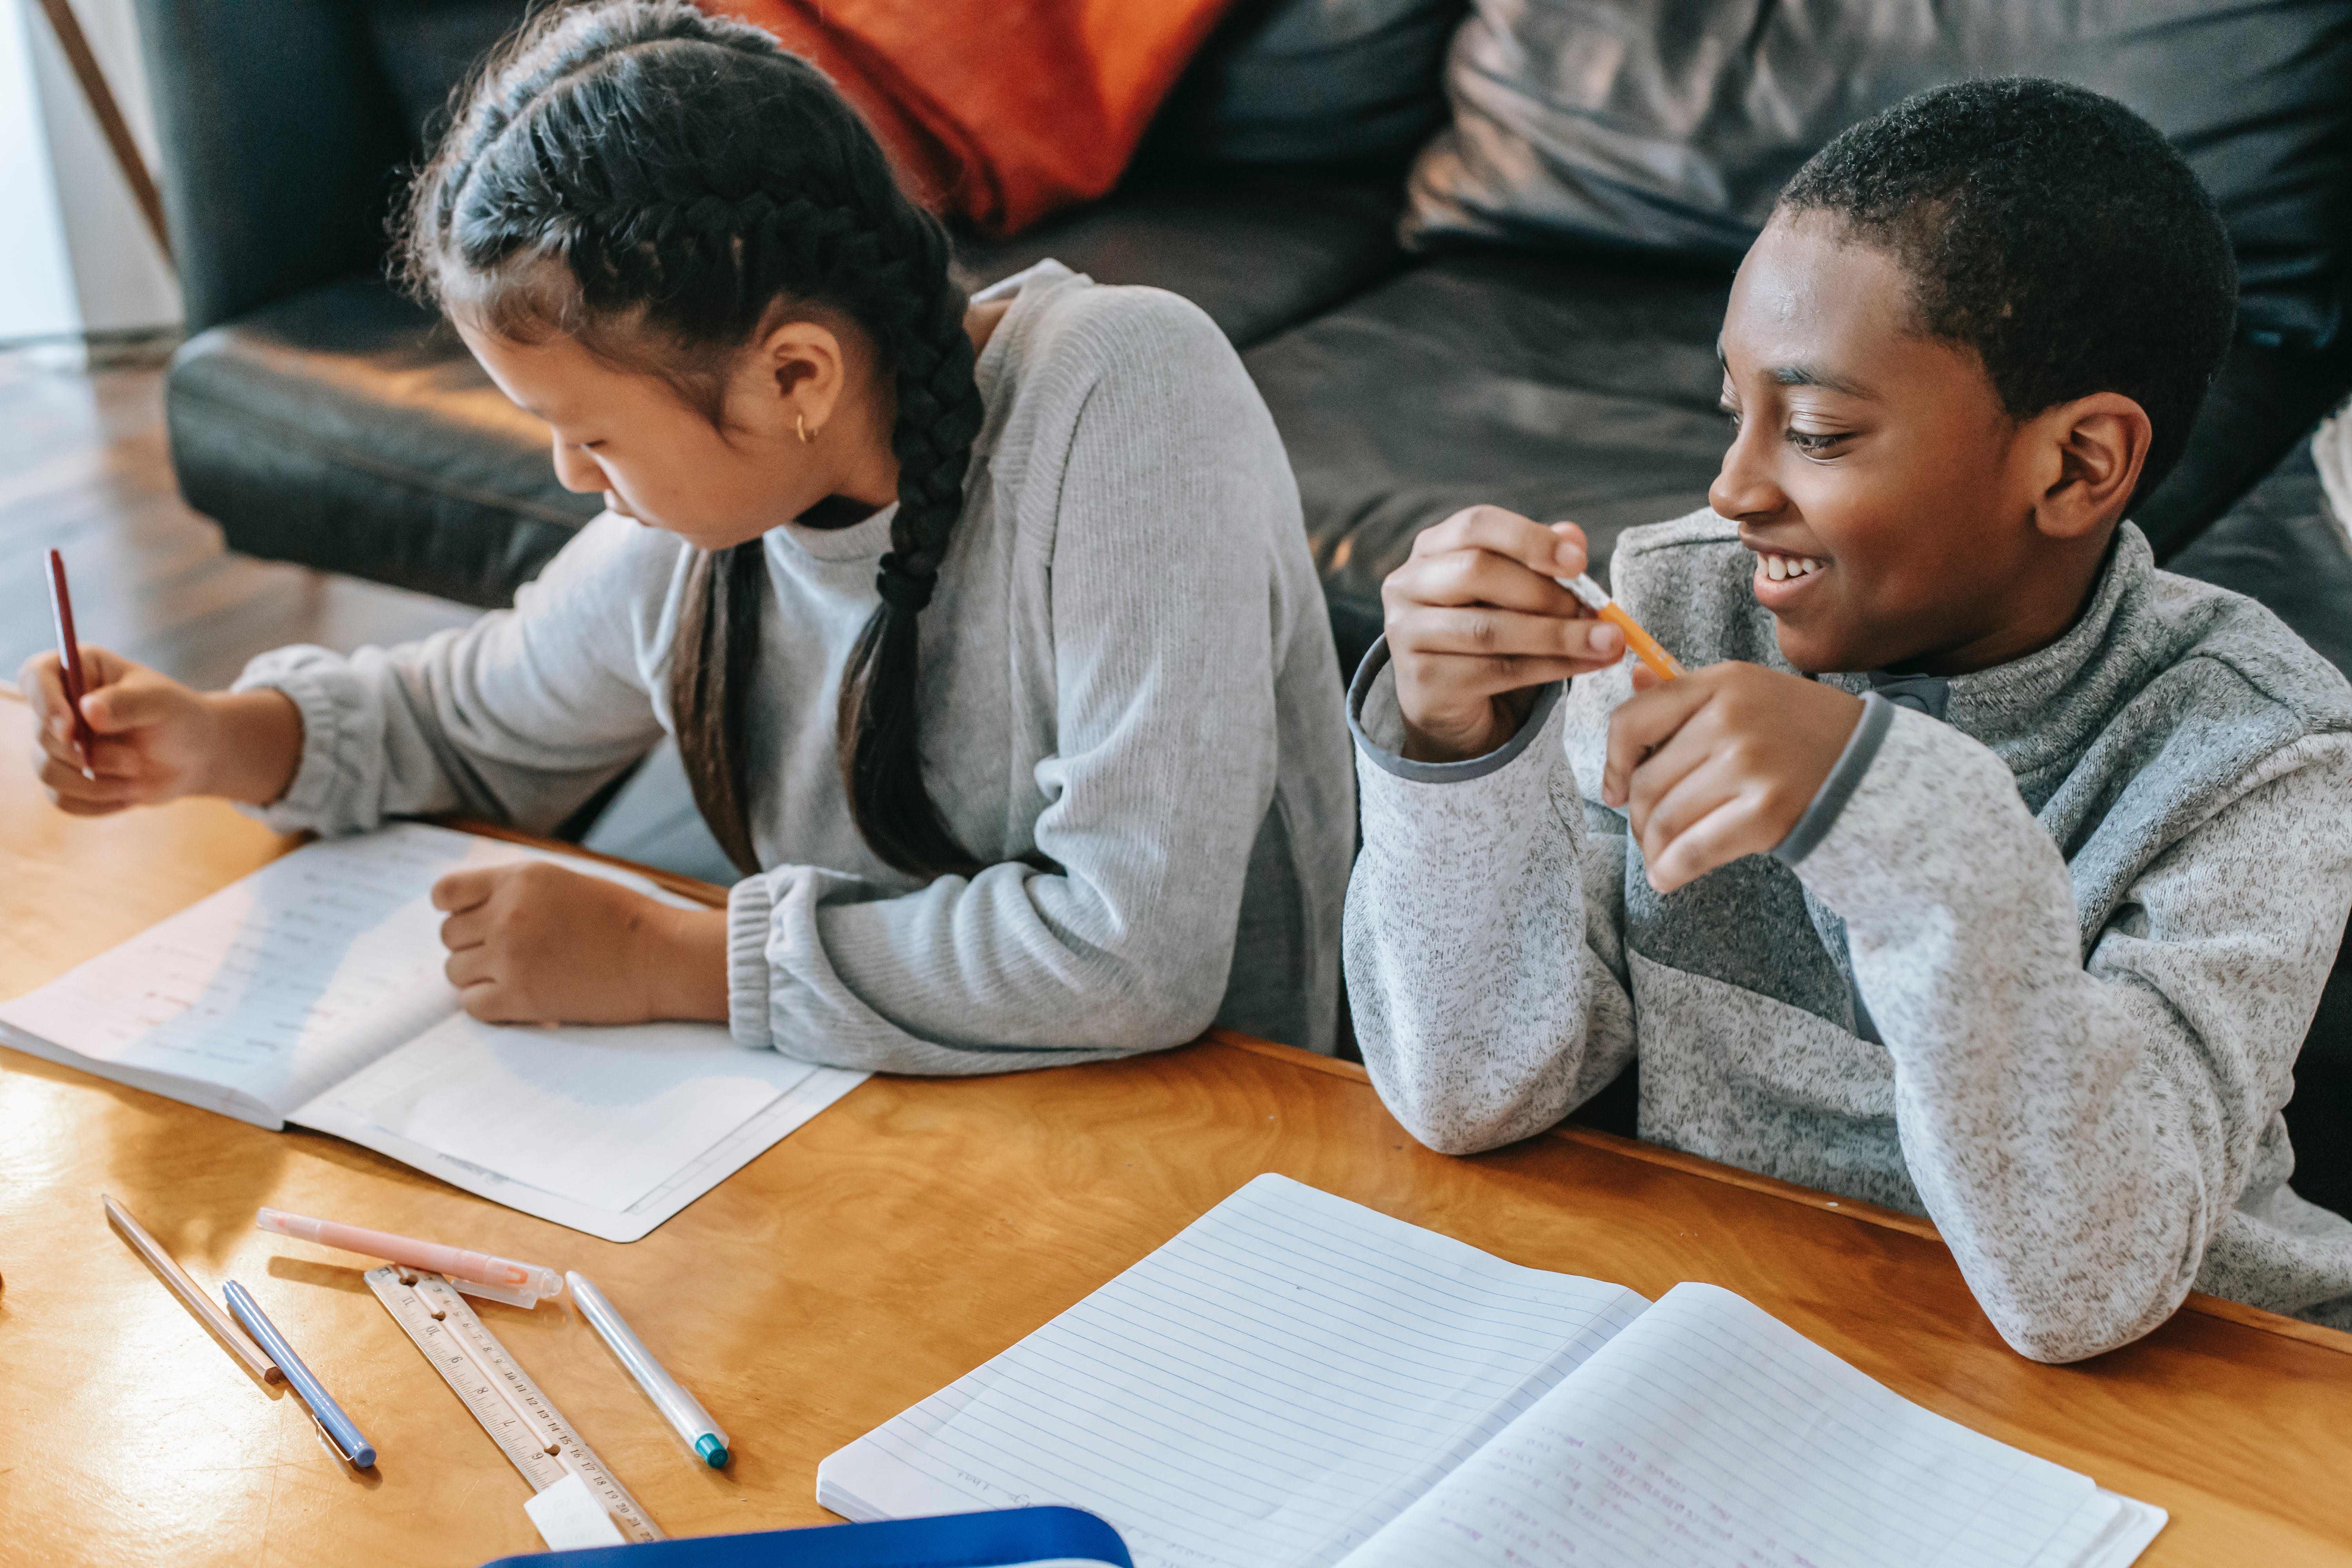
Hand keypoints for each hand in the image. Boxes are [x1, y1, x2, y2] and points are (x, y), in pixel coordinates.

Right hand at [17, 647, 300, 814]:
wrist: (194, 756)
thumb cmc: (178, 718)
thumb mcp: (161, 703)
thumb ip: (127, 702)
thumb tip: (88, 710)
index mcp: (79, 671)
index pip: (35, 676)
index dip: (44, 703)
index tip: (71, 730)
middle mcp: (60, 706)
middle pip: (43, 734)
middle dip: (91, 755)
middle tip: (135, 759)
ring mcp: (58, 744)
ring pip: (48, 771)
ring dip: (96, 783)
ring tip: (138, 773)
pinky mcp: (66, 778)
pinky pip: (61, 799)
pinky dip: (97, 803)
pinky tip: (129, 795)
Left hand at [433, 860, 728, 1024]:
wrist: (663, 957)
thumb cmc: (623, 921)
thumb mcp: (565, 883)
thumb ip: (517, 891)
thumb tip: (470, 913)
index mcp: (519, 879)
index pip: (445, 892)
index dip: (455, 909)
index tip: (475, 921)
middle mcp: (507, 914)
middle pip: (449, 936)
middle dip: (473, 945)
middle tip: (510, 955)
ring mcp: (509, 957)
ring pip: (454, 971)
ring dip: (479, 976)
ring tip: (518, 976)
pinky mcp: (518, 998)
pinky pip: (470, 1004)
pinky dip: (488, 1004)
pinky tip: (517, 999)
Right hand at [1382, 506, 1626, 761]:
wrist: (1450, 704)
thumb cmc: (1487, 634)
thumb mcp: (1515, 592)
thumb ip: (1540, 562)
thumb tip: (1574, 535)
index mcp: (1431, 549)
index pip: (1476, 524)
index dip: (1530, 538)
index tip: (1579, 562)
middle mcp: (1408, 585)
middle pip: (1477, 572)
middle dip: (1545, 592)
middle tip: (1594, 610)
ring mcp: (1406, 635)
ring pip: (1489, 629)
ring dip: (1559, 635)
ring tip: (1607, 641)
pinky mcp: (1422, 682)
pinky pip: (1496, 672)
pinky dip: (1551, 668)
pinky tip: (1587, 665)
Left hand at [1602, 662, 1863, 893]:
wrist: (1869, 765)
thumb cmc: (1796, 731)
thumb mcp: (1745, 693)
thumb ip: (1685, 691)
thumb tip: (1632, 677)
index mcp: (1720, 683)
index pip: (1631, 722)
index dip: (1611, 764)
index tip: (1614, 790)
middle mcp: (1731, 719)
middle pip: (1646, 782)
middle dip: (1637, 818)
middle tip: (1647, 832)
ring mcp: (1750, 765)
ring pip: (1665, 820)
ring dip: (1652, 849)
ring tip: (1660, 856)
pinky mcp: (1767, 812)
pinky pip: (1694, 850)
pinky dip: (1670, 870)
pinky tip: (1669, 876)